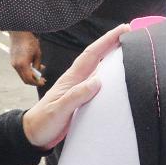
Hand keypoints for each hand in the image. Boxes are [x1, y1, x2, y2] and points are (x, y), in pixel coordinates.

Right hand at [10, 31, 44, 86]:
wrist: (19, 32)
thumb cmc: (30, 41)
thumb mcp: (38, 54)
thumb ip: (37, 65)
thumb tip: (38, 72)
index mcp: (22, 64)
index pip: (29, 79)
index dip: (37, 82)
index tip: (43, 82)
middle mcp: (16, 65)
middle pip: (25, 79)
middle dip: (34, 81)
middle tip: (42, 80)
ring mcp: (13, 63)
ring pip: (22, 75)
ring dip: (31, 75)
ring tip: (40, 71)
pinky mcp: (12, 60)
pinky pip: (20, 70)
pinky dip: (27, 71)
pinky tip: (34, 66)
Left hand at [21, 24, 129, 149]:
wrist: (34, 135)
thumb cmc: (43, 121)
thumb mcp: (59, 109)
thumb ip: (76, 95)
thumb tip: (98, 81)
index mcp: (72, 78)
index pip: (92, 54)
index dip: (107, 40)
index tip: (123, 29)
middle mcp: (78, 80)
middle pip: (98, 56)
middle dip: (113, 43)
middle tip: (131, 33)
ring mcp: (80, 88)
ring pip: (100, 68)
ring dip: (113, 57)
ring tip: (129, 49)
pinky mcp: (83, 99)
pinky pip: (101, 83)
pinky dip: (111, 75)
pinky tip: (119, 76)